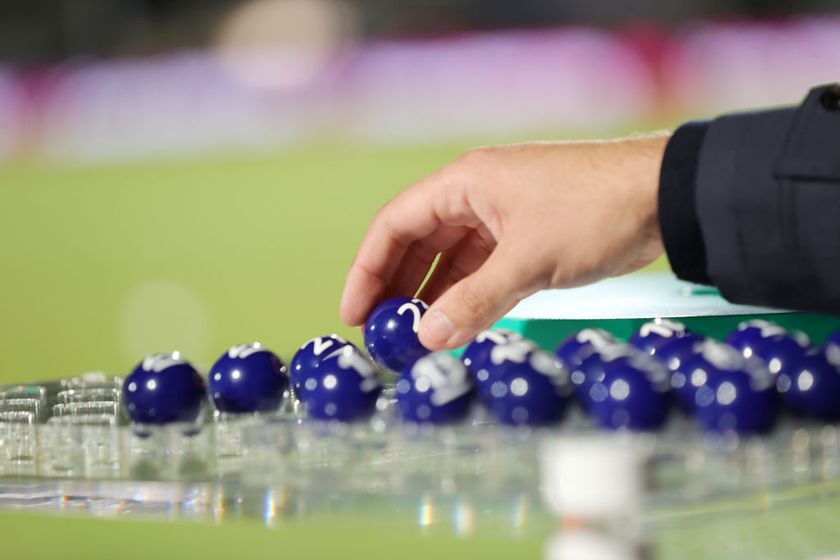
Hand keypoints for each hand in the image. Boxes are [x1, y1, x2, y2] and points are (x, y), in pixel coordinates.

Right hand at [340, 135, 669, 349]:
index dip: (368, 269)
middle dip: (396, 289)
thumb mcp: (529, 261)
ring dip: (431, 298)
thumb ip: (474, 301)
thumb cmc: (594, 212)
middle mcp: (475, 195)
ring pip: (450, 261)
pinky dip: (466, 298)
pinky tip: (455, 328)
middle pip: (418, 244)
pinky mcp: (526, 237)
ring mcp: (502, 217)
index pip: (395, 224)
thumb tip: (427, 339)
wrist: (666, 197)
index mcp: (465, 183)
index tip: (354, 312)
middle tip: (381, 335)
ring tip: (412, 340)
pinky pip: (482, 270)